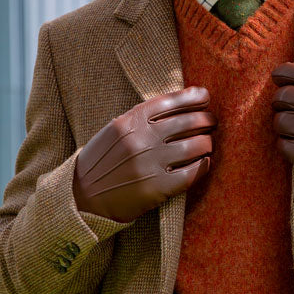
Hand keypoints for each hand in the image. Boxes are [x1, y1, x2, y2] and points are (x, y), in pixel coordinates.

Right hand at [73, 86, 215, 222]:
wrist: (82, 196)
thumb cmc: (104, 161)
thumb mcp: (116, 130)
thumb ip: (143, 117)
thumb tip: (183, 103)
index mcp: (131, 120)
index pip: (172, 100)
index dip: (195, 96)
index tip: (205, 97)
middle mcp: (142, 138)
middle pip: (189, 121)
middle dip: (206, 119)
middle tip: (210, 122)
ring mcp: (150, 163)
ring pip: (196, 145)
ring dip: (207, 142)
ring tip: (207, 143)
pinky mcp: (158, 188)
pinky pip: (192, 173)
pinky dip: (203, 166)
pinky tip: (204, 163)